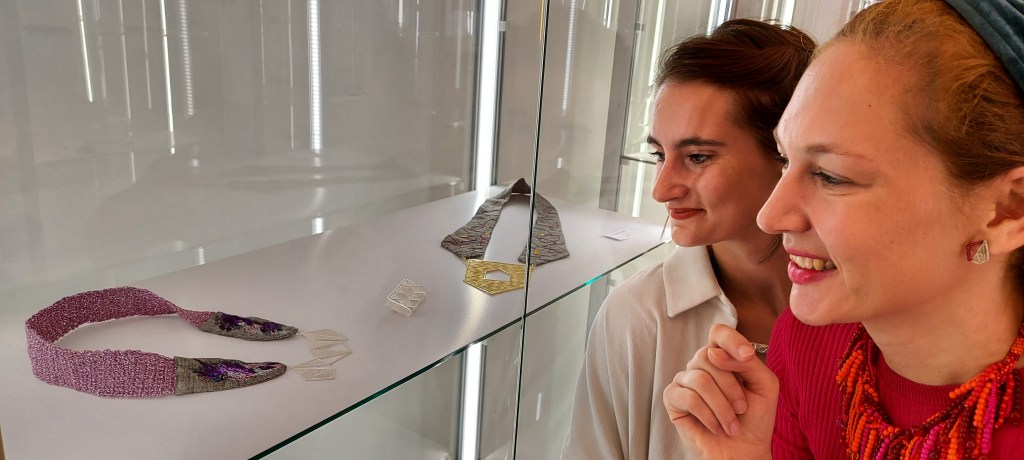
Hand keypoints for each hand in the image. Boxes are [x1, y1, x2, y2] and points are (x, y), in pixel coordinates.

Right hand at [663, 324, 777, 459]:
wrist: (744, 451)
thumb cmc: (755, 419)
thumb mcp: (764, 385)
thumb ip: (748, 363)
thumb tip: (714, 352)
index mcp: (723, 357)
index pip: (718, 333)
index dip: (731, 340)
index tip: (747, 356)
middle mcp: (701, 365)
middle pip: (709, 356)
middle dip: (731, 387)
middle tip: (741, 408)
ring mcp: (685, 380)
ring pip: (700, 379)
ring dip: (722, 407)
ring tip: (731, 424)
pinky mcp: (672, 398)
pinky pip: (688, 397)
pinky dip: (708, 416)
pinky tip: (716, 427)